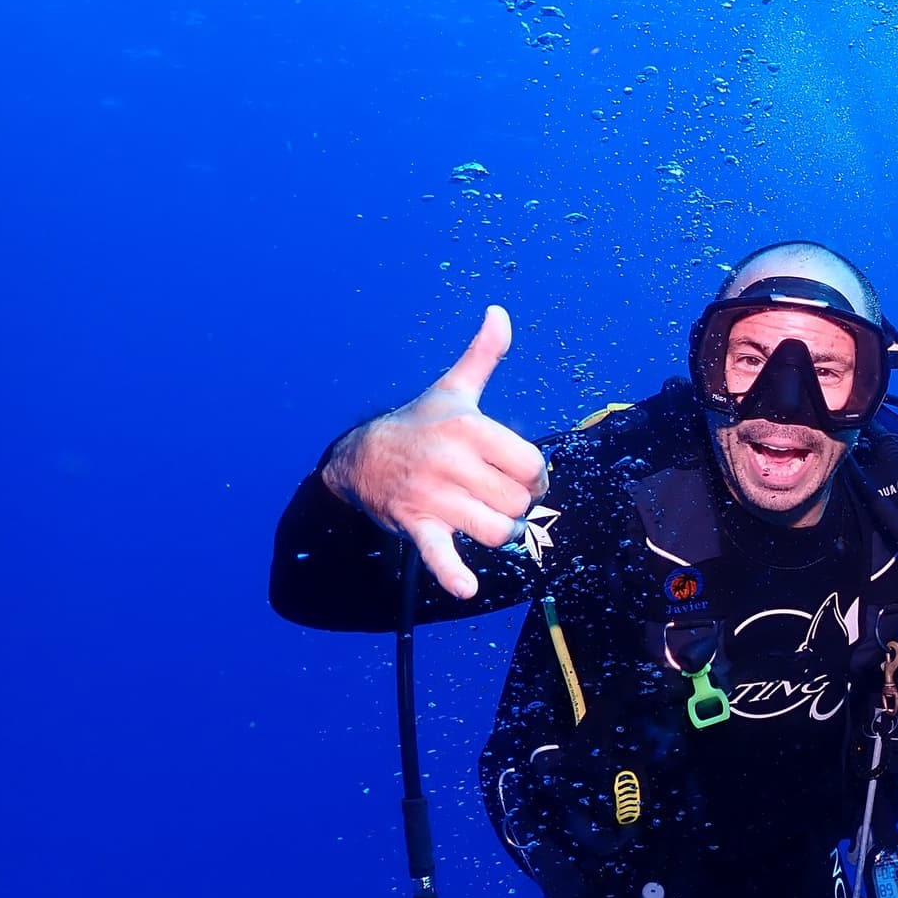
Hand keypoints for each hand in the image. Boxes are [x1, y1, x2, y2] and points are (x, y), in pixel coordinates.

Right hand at [323, 305, 549, 598]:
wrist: (361, 457)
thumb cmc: (419, 424)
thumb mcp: (452, 388)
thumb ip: (483, 355)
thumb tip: (500, 312)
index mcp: (468, 428)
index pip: (531, 464)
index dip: (536, 476)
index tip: (523, 476)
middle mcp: (451, 461)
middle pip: (518, 501)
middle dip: (517, 504)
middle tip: (499, 497)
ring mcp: (433, 496)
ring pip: (496, 530)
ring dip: (498, 532)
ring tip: (485, 520)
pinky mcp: (416, 526)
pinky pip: (440, 556)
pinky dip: (453, 573)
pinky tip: (465, 585)